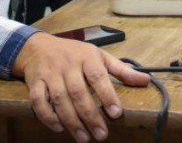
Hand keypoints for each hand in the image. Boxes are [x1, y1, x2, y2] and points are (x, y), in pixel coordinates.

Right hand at [13, 33, 149, 140]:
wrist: (38, 46)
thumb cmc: (75, 53)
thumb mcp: (100, 56)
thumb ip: (122, 70)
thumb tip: (146, 80)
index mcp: (87, 57)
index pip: (98, 76)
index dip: (107, 95)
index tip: (116, 113)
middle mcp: (68, 65)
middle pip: (78, 92)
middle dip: (90, 115)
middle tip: (101, 135)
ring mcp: (50, 74)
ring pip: (59, 99)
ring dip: (71, 120)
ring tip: (84, 138)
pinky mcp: (34, 82)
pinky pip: (38, 101)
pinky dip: (48, 116)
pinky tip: (59, 128)